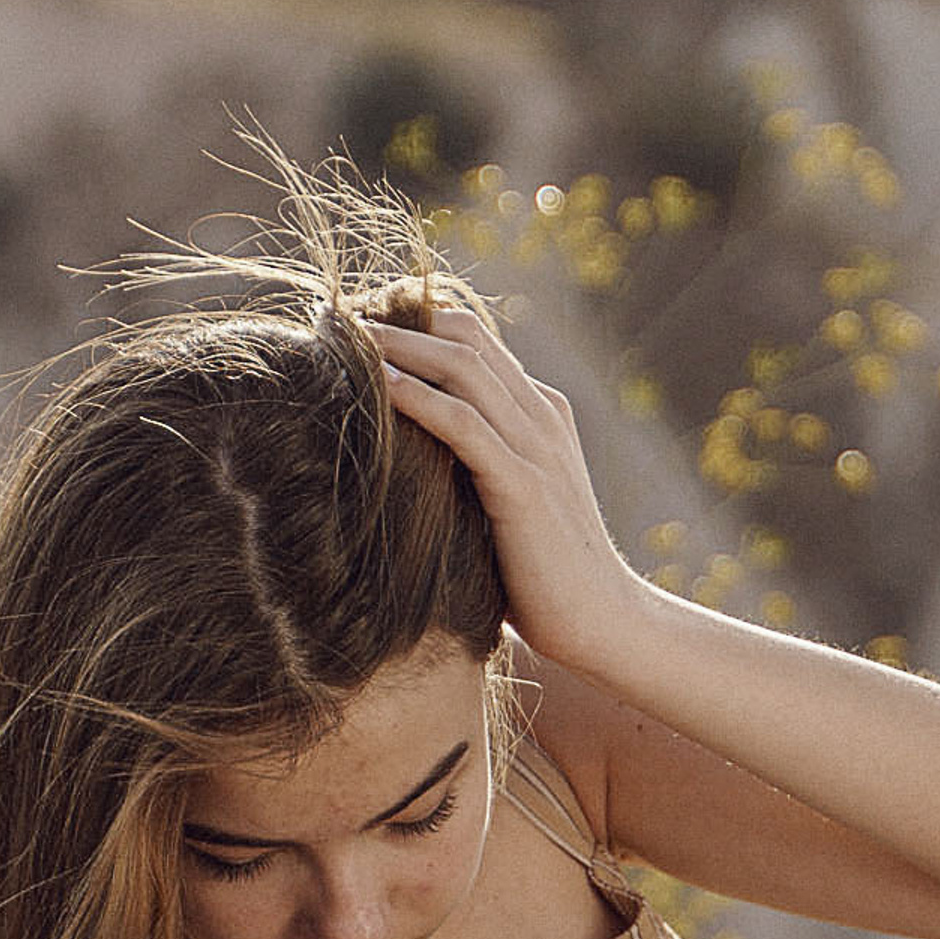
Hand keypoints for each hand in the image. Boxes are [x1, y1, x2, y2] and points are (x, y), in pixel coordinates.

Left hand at [367, 300, 641, 672]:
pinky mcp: (524, 486)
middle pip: (464, 336)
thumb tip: (408, 461)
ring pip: (463, 367)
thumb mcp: (507, 502)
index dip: (413, 320)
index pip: (473, 339)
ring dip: (399, 346)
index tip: (357, 323)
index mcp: (540, 412)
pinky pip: (464, 424)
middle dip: (397, 319)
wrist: (603, 620)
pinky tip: (378, 386)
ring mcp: (537, 447)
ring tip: (344, 337)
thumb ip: (473, 468)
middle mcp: (541, 416)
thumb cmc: (545, 575)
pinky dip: (417, 398)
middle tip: (336, 317)